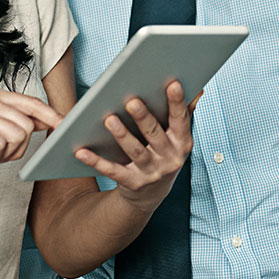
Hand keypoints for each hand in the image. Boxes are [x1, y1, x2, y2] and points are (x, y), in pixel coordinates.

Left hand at [75, 80, 192, 211]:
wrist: (151, 195)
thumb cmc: (163, 154)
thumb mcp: (178, 138)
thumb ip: (184, 114)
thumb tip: (197, 90)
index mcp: (182, 143)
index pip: (181, 120)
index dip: (177, 102)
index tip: (173, 84)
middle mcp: (170, 159)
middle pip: (155, 134)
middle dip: (143, 118)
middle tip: (132, 101)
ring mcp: (151, 173)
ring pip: (135, 151)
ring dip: (122, 136)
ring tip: (109, 119)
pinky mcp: (132, 183)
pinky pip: (112, 170)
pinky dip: (96, 161)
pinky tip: (82, 151)